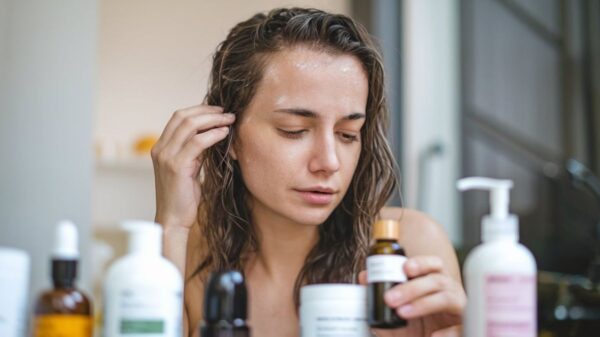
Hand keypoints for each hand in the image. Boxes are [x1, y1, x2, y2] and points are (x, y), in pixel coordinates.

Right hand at [151, 105, 234, 228]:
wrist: (173, 219)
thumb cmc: (183, 197)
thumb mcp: (188, 168)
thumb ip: (195, 151)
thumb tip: (212, 135)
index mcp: (161, 147)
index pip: (178, 117)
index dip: (199, 109)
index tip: (218, 110)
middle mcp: (160, 149)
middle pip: (183, 116)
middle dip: (207, 111)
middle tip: (227, 112)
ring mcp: (167, 156)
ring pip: (190, 125)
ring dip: (213, 120)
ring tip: (229, 120)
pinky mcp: (177, 166)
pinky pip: (197, 142)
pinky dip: (213, 134)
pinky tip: (225, 133)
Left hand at [359, 256, 465, 336]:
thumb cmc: (420, 327)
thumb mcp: (397, 315)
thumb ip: (381, 298)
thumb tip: (364, 278)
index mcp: (436, 283)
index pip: (433, 264)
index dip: (421, 263)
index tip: (404, 268)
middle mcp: (450, 291)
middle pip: (436, 280)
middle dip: (412, 287)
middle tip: (390, 298)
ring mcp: (460, 309)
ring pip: (446, 298)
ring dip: (423, 303)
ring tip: (403, 313)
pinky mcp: (466, 327)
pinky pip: (461, 327)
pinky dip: (448, 332)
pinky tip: (434, 336)